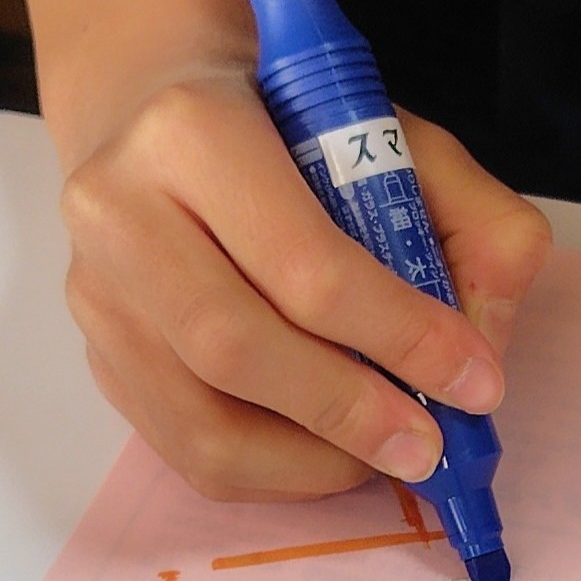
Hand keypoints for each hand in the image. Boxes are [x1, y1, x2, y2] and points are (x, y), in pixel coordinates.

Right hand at [58, 69, 550, 501]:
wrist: (156, 107)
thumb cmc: (289, 129)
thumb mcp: (400, 137)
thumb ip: (473, 224)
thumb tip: (484, 349)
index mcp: (195, 130)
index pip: (303, 262)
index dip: (400, 336)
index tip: (475, 384)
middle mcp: (119, 211)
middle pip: (235, 349)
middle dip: (350, 413)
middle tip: (428, 444)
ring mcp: (97, 295)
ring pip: (203, 424)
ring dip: (313, 462)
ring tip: (384, 455)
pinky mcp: (101, 358)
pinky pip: (189, 453)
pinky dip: (276, 474)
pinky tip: (331, 452)